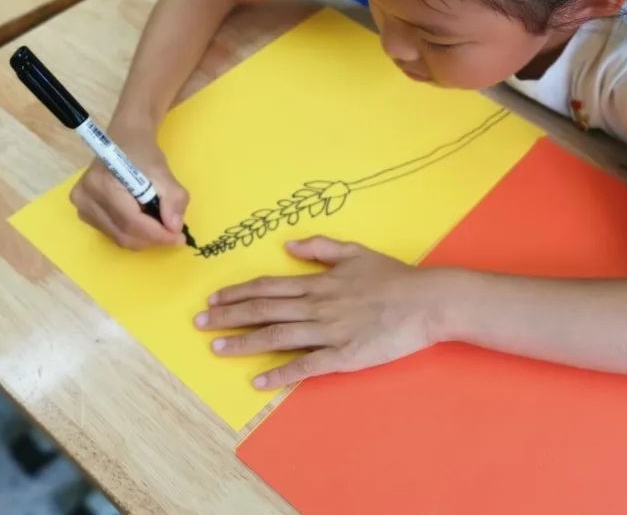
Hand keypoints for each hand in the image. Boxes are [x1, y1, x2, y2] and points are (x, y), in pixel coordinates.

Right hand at [69, 123, 188, 249]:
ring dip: (144, 237)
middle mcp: (85, 198)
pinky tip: (144, 220)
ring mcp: (82, 207)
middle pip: (123, 233)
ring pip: (119, 237)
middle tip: (174, 234)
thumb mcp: (164, 172)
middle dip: (152, 238)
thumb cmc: (142, 154)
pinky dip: (133, 233)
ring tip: (160, 224)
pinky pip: (113, 233)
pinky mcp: (85, 213)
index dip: (157, 234)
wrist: (124, 141)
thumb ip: (173, 198)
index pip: (130, 221)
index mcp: (102, 184)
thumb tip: (174, 227)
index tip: (180, 238)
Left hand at [195, 236, 449, 388]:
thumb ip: (321, 247)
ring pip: (277, 337)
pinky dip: (281, 374)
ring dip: (244, 343)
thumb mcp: (355, 252)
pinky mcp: (343, 356)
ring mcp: (329, 332)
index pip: (269, 287)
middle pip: (264, 310)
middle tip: (199, 323)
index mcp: (318, 282)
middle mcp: (317, 306)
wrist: (426, 302)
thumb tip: (289, 244)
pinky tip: (259, 381)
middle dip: (228, 316)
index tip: (214, 299)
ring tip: (217, 347)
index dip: (238, 293)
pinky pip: (306, 365)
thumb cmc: (393, 277)